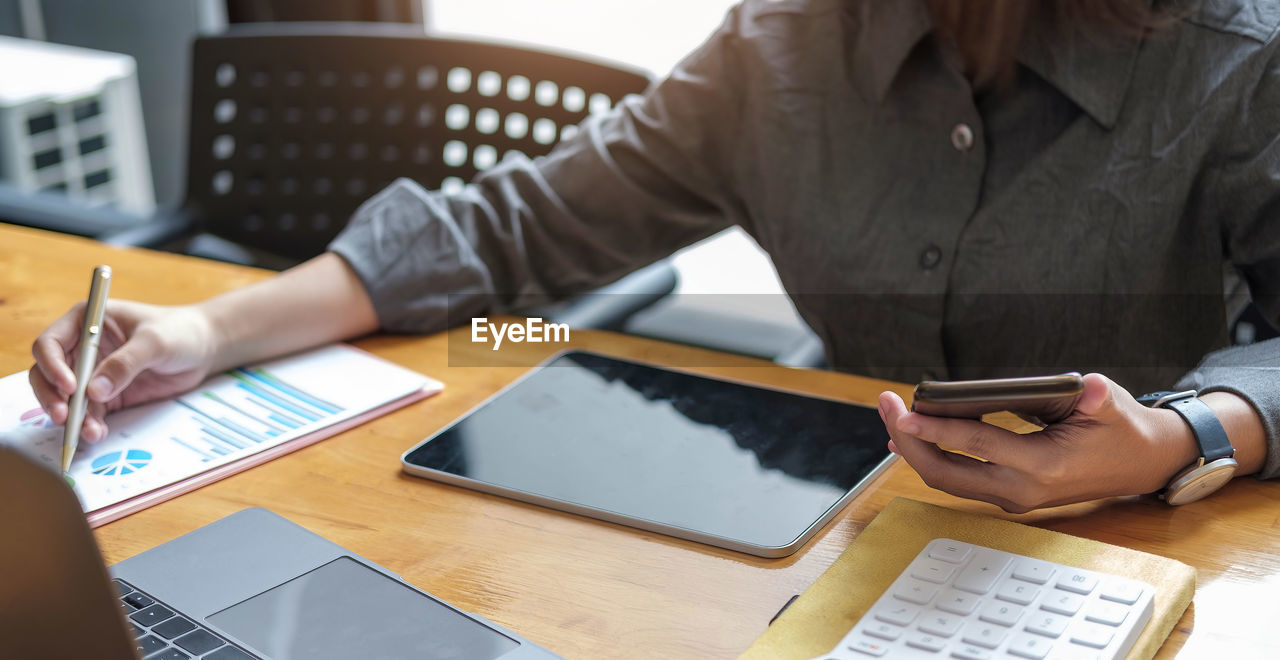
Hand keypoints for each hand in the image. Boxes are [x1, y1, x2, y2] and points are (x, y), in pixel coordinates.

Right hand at [29, 300, 218, 441]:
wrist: (203, 348)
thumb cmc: (179, 331)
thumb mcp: (155, 342)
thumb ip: (125, 363)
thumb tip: (93, 391)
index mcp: (85, 321)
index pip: (51, 343)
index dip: (52, 366)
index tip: (70, 386)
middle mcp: (82, 347)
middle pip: (48, 374)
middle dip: (53, 396)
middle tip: (64, 417)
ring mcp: (92, 373)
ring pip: (67, 398)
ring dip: (73, 417)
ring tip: (88, 433)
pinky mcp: (107, 395)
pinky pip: (90, 412)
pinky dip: (90, 424)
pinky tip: (97, 434)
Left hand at [878, 373, 1200, 512]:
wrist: (1139, 465)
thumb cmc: (1120, 429)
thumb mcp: (1113, 405)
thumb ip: (1097, 397)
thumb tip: (1088, 388)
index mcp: (1045, 466)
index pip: (978, 445)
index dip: (937, 428)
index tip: (904, 413)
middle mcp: (1021, 489)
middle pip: (946, 471)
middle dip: (908, 439)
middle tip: (885, 403)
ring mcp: (1011, 497)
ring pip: (945, 479)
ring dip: (912, 448)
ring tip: (889, 412)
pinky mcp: (1005, 494)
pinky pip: (956, 479)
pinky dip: (929, 456)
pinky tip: (908, 435)